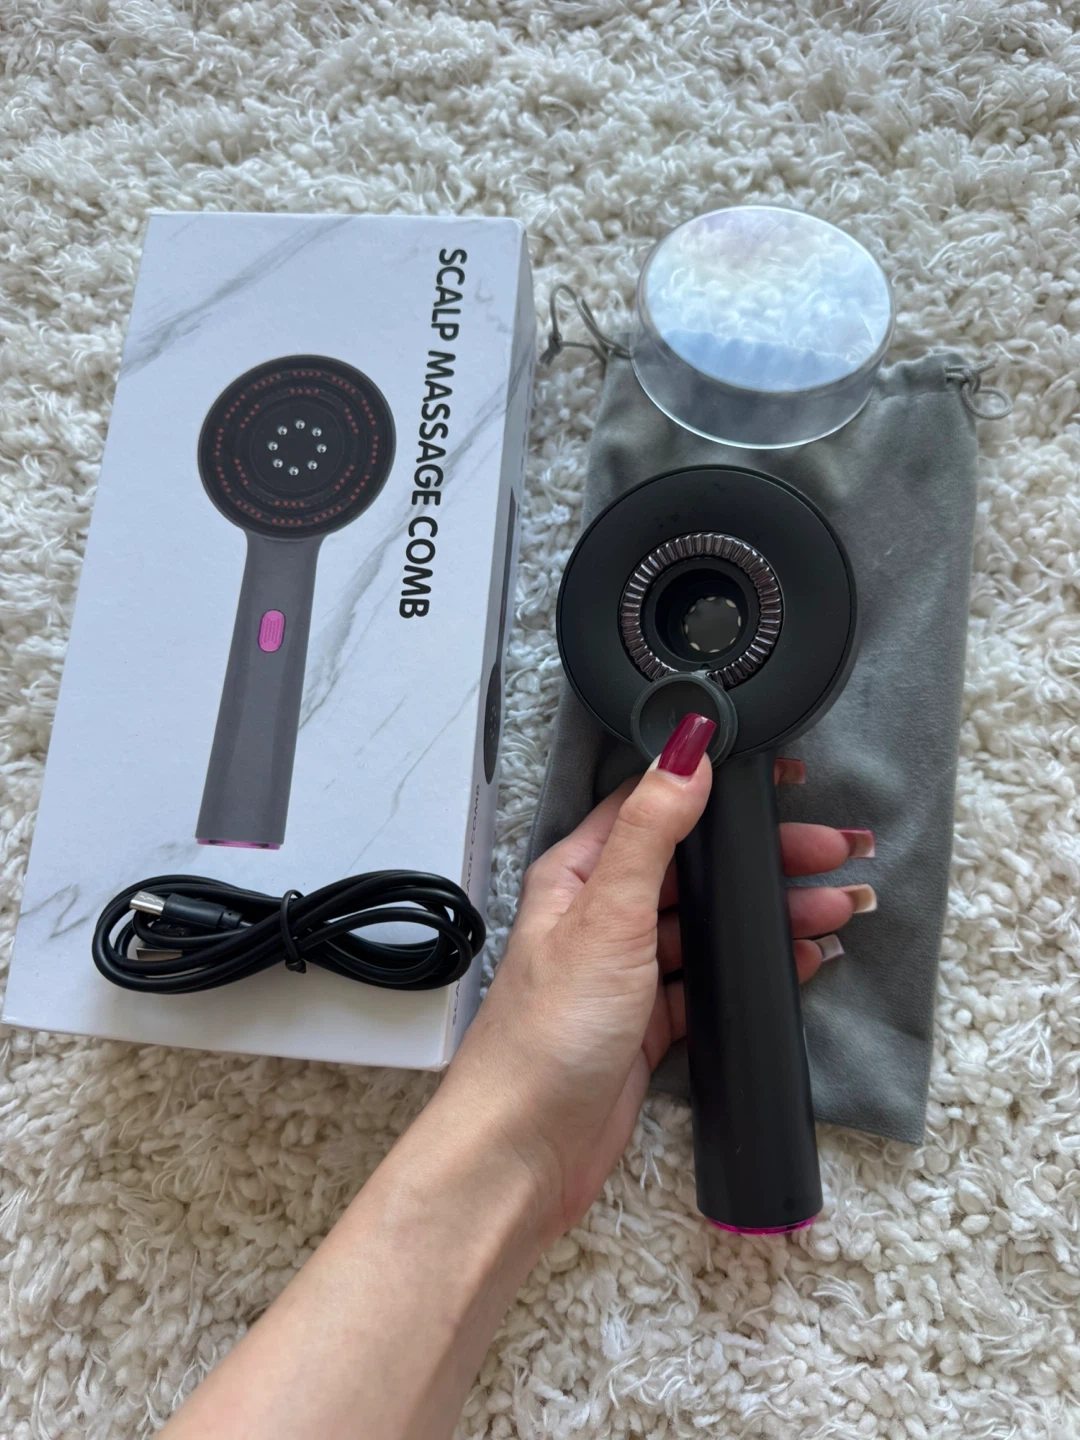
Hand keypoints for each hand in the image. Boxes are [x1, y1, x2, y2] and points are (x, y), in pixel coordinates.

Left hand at [441, 725, 875, 1246]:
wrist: (527, 1150)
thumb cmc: (546, 1035)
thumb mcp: (607, 915)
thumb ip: (651, 832)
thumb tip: (684, 750)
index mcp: (578, 873)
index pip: (653, 806)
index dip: (714, 786)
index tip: (778, 778)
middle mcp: (600, 915)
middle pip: (694, 866)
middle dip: (763, 856)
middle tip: (832, 850)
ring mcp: (625, 970)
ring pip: (708, 925)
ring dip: (769, 912)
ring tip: (836, 904)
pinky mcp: (647, 1021)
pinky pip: (710, 980)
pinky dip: (755, 969)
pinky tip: (800, 960)